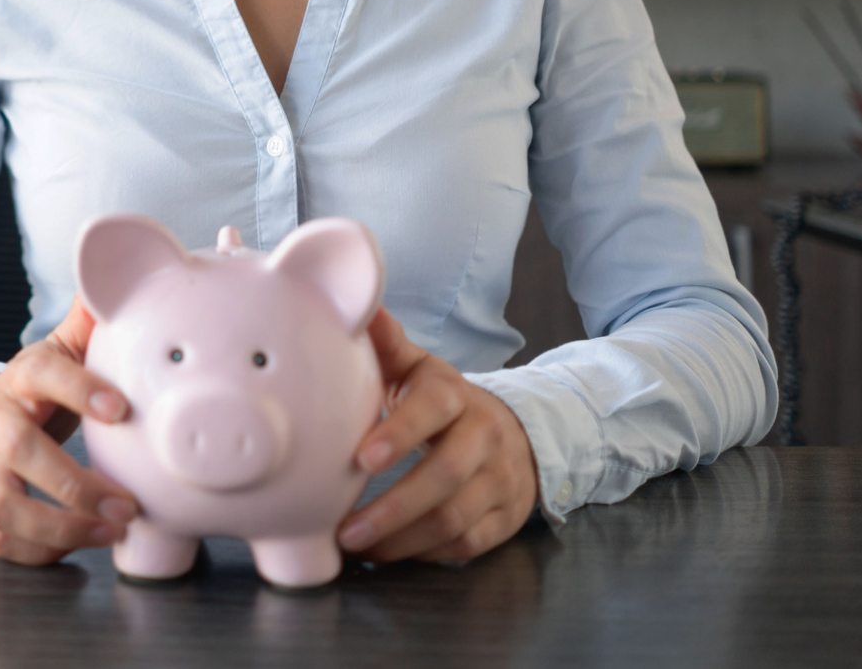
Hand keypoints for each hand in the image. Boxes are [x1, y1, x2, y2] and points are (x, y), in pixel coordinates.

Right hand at [0, 295, 138, 564]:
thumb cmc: (27, 396)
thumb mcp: (52, 355)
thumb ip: (86, 324)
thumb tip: (113, 280)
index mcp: (19, 380)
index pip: (43, 375)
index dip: (79, 389)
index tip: (122, 409)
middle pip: (24, 454)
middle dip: (78, 483)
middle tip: (130, 502)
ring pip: (12, 509)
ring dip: (65, 527)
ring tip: (114, 529)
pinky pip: (10, 542)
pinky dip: (46, 552)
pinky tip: (84, 543)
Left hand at [336, 307, 538, 563]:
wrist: (515, 431)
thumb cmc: (443, 402)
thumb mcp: (420, 368)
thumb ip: (389, 344)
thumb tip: (364, 307)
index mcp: (456, 395)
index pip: (433, 411)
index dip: (400, 434)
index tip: (361, 459)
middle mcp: (485, 437)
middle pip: (445, 476)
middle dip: (393, 507)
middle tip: (346, 528)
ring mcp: (499, 481)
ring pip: (454, 519)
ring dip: (401, 539)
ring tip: (355, 545)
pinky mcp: (503, 518)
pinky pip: (465, 544)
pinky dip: (424, 553)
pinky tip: (388, 553)